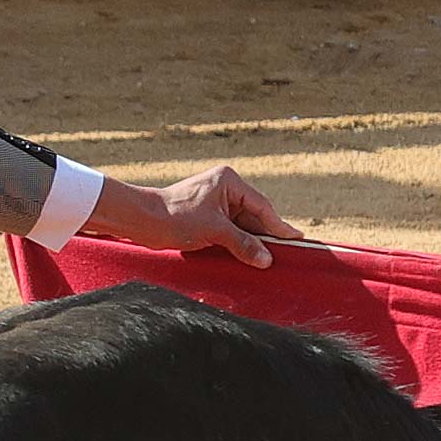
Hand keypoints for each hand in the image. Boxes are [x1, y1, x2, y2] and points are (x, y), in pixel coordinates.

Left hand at [93, 165, 292, 267]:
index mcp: (229, 181)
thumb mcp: (215, 231)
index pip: (262, 206)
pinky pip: (230, 230)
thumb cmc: (176, 216)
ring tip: (270, 259)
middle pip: (254, 216)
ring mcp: (216, 202)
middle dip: (266, 236)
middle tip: (286, 253)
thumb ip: (243, 244)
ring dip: (252, 242)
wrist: (143, 221)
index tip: (297, 239)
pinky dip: (238, 243)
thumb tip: (266, 259)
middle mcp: (225, 188)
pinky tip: (249, 256)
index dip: (279, 226)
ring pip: (242, 225)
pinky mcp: (207, 216)